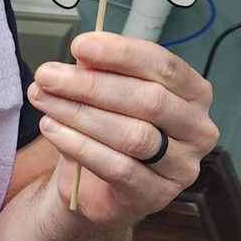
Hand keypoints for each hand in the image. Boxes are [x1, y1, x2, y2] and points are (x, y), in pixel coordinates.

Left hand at [26, 31, 217, 229]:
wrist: (95, 187)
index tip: (79, 46)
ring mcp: (182, 167)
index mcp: (194, 94)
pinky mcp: (155, 195)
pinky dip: (79, 145)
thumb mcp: (104, 95)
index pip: (164, 66)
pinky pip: (117, 167)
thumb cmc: (107, 131)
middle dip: (92, 85)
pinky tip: (52, 128)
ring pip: (133, 135)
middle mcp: (198, 130)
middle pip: (149, 100)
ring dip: (80, 113)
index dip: (121, 53)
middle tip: (47, 75)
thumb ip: (100, 73)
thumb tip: (83, 54)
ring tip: (43, 100)